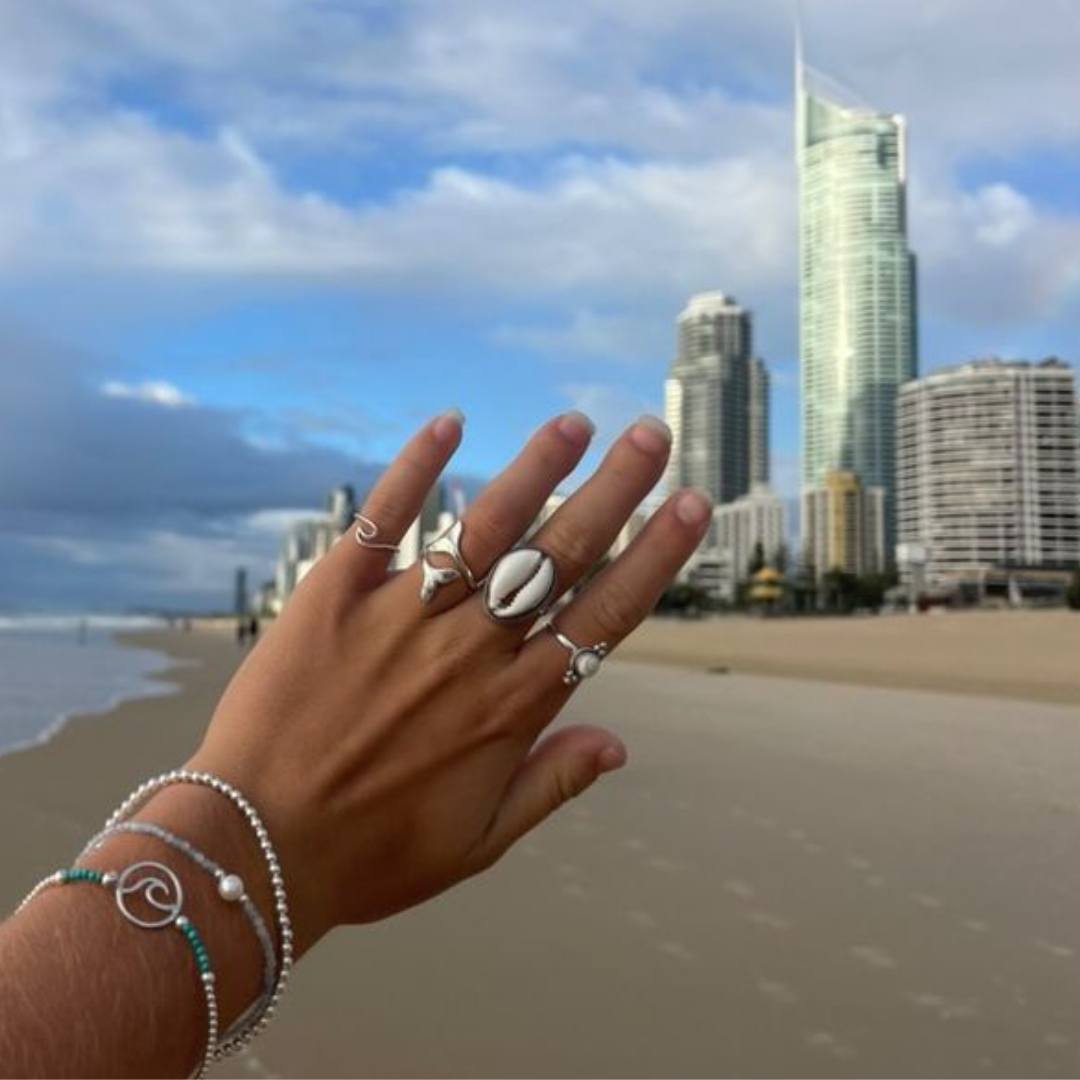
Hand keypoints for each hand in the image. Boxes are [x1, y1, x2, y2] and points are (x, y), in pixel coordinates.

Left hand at [187, 410, 711, 953]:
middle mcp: (469, 651)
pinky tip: (448, 424)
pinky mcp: (334, 596)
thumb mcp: (479, 842)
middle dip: (615, 491)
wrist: (254, 849)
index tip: (690, 508)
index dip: (654, 557)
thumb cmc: (371, 855)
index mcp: (512, 707)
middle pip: (558, 555)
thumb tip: (619, 744)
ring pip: (485, 528)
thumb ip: (552, 785)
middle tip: (651, 435)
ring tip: (574, 423)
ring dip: (536, 470)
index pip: (605, 615)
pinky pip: (382, 520)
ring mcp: (402, 617)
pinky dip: (416, 470)